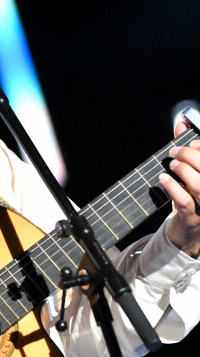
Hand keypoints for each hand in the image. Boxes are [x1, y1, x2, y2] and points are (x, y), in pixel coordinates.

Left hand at [160, 120, 199, 256]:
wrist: (186, 232)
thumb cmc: (190, 198)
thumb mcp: (189, 173)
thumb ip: (186, 149)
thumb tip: (181, 124)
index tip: (192, 142)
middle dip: (192, 156)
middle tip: (175, 151)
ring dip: (185, 170)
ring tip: (172, 164)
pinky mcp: (192, 218)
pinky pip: (185, 201)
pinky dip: (173, 187)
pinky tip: (163, 179)